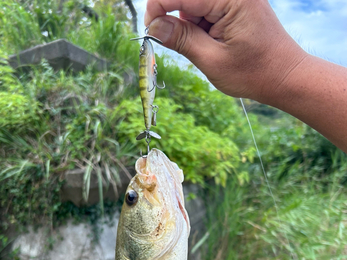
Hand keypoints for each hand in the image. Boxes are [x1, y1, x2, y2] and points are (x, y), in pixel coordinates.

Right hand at [145, 0, 307, 103]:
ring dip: (190, 22)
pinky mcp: (235, 3)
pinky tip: (213, 41)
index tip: (151, 30)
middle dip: (176, 16)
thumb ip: (182, 39)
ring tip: (208, 47)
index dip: (158, 8)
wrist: (284, 75)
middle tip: (179, 42)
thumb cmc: (254, 72)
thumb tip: (153, 26)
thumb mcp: (212, 60)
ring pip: (194, 2)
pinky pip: (206, 7)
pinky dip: (201, 23)